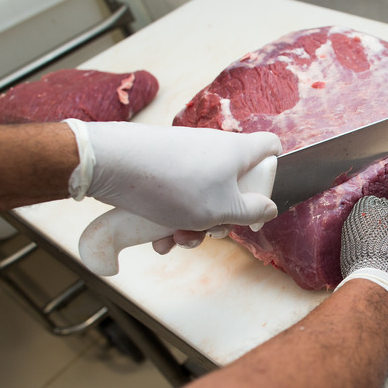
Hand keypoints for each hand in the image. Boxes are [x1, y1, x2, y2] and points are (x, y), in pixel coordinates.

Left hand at [64, 119, 281, 249]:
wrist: (112, 164)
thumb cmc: (175, 185)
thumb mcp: (222, 209)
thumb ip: (252, 211)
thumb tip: (270, 208)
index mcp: (237, 152)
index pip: (270, 147)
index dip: (275, 168)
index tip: (264, 193)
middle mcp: (213, 149)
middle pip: (233, 184)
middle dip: (223, 216)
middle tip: (210, 232)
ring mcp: (185, 156)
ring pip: (202, 196)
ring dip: (193, 225)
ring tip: (174, 241)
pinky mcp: (160, 165)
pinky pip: (176, 195)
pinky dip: (170, 218)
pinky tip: (156, 238)